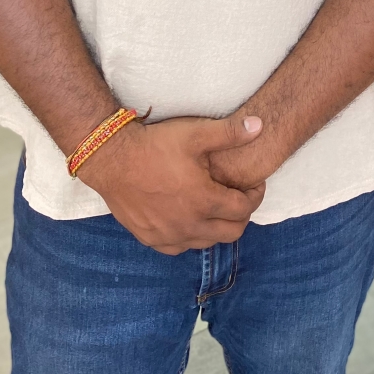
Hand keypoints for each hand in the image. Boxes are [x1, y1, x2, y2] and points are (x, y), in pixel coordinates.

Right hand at [77, 112, 265, 253]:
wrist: (112, 159)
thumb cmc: (155, 145)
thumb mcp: (196, 133)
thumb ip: (230, 133)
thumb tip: (260, 126)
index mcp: (205, 201)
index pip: (244, 209)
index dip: (255, 196)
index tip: (253, 184)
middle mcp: (189, 226)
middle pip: (231, 232)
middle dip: (241, 215)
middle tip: (238, 196)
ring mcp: (169, 236)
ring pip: (206, 242)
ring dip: (218, 227)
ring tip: (215, 205)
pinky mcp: (151, 239)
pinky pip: (180, 247)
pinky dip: (191, 236)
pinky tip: (188, 218)